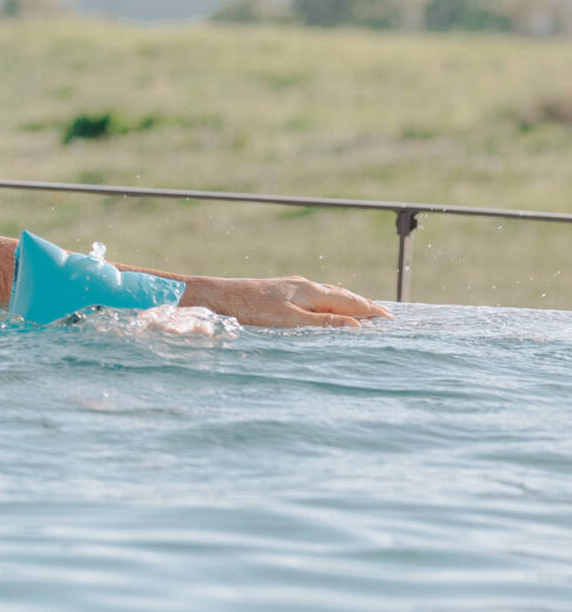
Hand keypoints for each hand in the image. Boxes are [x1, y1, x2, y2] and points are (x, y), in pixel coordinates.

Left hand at [179, 275, 388, 327]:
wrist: (218, 296)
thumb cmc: (251, 309)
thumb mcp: (290, 321)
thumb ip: (323, 322)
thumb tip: (357, 325)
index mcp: (311, 292)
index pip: (351, 301)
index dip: (372, 311)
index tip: (392, 319)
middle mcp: (305, 286)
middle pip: (343, 295)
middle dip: (365, 306)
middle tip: (386, 318)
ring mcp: (293, 287)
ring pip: (330, 294)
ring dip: (349, 303)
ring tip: (365, 312)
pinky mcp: (282, 291)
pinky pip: (316, 297)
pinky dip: (332, 302)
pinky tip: (328, 308)